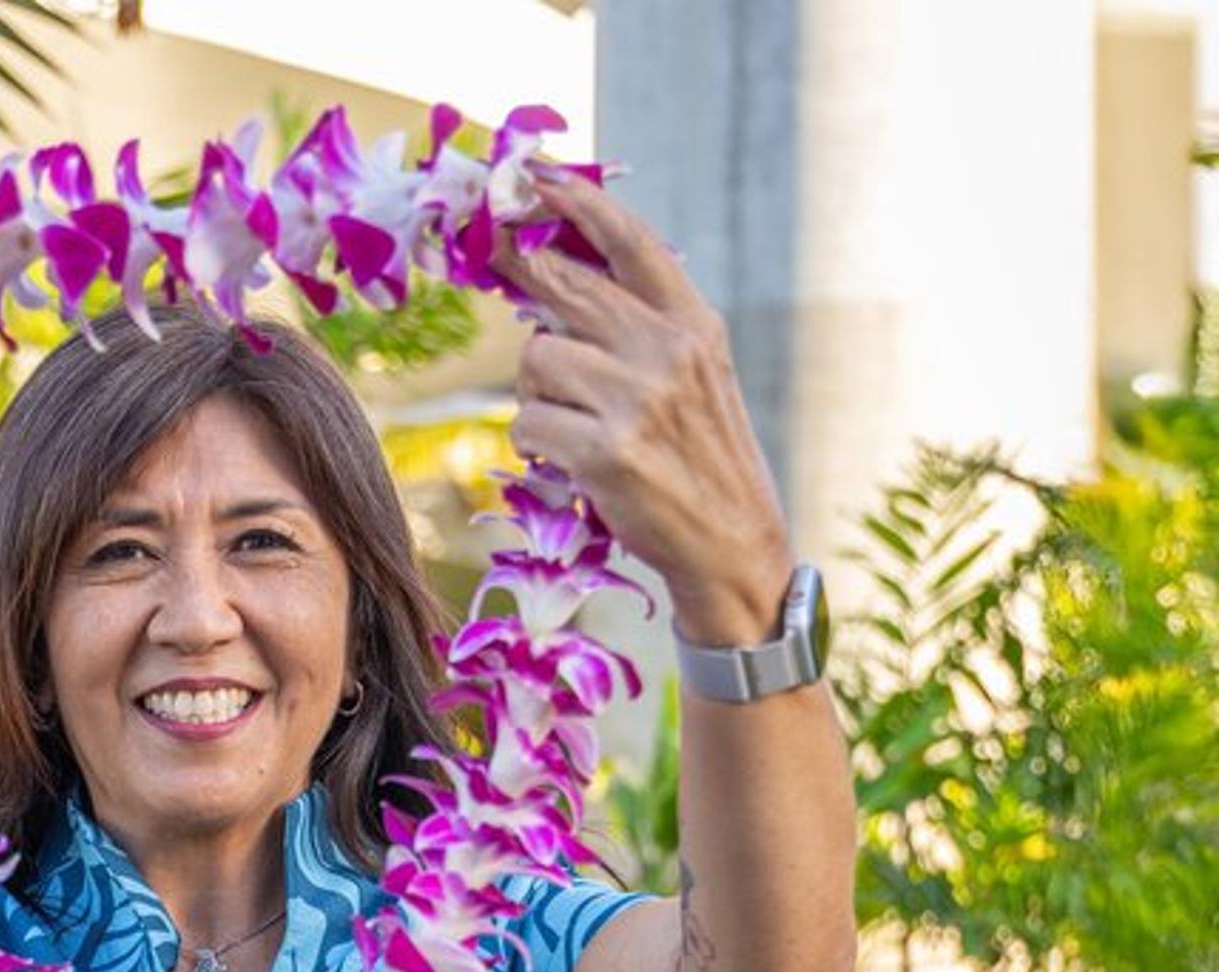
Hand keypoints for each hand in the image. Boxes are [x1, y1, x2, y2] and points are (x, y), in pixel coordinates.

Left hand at [491, 174, 794, 646]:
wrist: (732, 547)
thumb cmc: (698, 459)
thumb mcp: (693, 376)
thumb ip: (640, 326)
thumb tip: (552, 278)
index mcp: (694, 324)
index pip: (630, 241)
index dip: (576, 198)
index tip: (530, 172)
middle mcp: (669, 350)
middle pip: (564, 286)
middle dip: (522, 276)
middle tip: (491, 258)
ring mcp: (638, 399)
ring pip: (536, 357)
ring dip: (537, 390)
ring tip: (574, 423)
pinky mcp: (606, 450)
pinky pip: (528, 421)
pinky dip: (536, 443)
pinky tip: (571, 461)